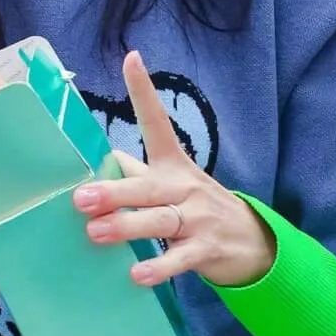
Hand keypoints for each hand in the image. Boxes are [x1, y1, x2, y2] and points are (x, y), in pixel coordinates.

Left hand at [72, 49, 276, 289]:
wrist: (254, 243)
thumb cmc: (197, 208)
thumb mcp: (173, 183)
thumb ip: (137, 173)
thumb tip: (100, 159)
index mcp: (174, 166)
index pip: (157, 123)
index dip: (144, 91)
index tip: (131, 59)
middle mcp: (185, 187)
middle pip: (148, 186)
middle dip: (115, 192)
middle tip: (81, 198)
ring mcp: (198, 219)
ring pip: (160, 221)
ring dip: (127, 227)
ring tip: (96, 233)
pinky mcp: (206, 249)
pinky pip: (180, 259)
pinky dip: (159, 267)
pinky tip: (138, 275)